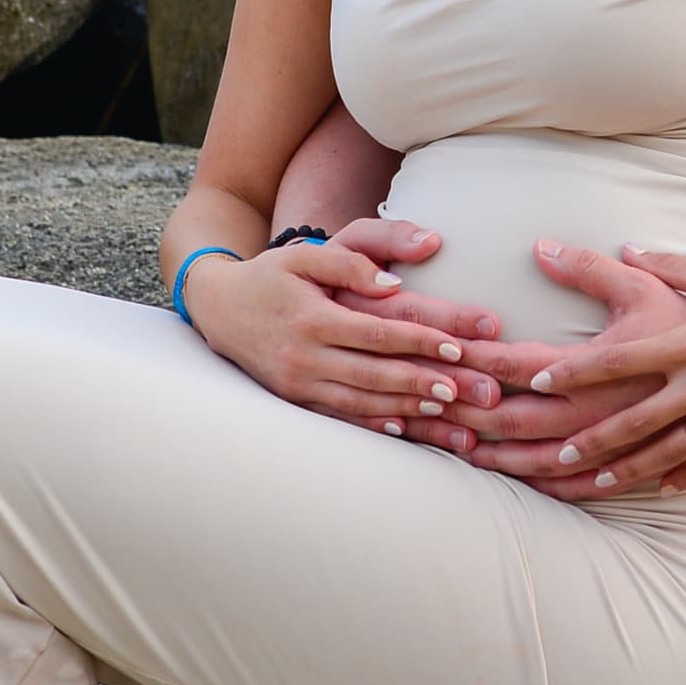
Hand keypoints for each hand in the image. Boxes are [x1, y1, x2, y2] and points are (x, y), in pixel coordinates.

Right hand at [184, 238, 502, 438]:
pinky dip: (374, 425)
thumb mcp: (304, 255)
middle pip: (375, 374)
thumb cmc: (271, 275)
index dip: (420, 341)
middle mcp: (305, 356)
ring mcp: (298, 384)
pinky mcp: (295, 400)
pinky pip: (340, 417)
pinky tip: (403, 429)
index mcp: (312, 318)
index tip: (459, 346)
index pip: (377, 333)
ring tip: (447, 410)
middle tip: (466, 390)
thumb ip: (350, 263)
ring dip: (406, 409)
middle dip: (423, 383)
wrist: (218, 308)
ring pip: (361, 403)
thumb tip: (394, 283)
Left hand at [504, 244, 685, 494]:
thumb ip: (663, 264)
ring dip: (628, 470)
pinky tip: (659, 488)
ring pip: (668, 451)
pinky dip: (684, 478)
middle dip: (591, 439)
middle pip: (634, 419)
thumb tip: (622, 249)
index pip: (617, 362)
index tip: (537, 381)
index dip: (574, 373)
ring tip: (594, 480)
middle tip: (555, 452)